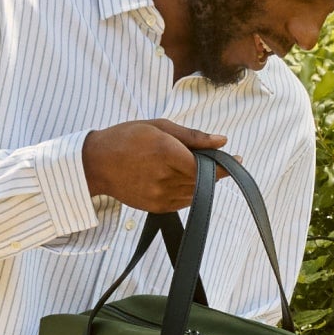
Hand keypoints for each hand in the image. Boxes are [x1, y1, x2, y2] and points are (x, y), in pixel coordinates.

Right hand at [81, 120, 227, 212]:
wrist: (96, 164)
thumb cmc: (126, 138)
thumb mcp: (158, 126)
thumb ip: (192, 136)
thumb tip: (222, 141)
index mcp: (164, 151)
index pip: (205, 165)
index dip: (223, 165)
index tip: (237, 160)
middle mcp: (164, 176)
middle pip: (203, 179)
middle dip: (212, 170)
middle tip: (216, 159)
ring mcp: (161, 195)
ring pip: (196, 192)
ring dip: (201, 181)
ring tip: (188, 165)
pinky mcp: (158, 207)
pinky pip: (185, 201)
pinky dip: (189, 190)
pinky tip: (179, 177)